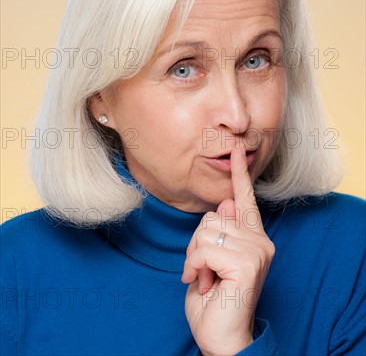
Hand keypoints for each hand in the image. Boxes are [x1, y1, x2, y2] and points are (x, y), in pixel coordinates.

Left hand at [181, 147, 274, 355]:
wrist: (221, 337)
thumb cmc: (214, 299)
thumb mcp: (211, 259)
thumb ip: (220, 232)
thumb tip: (225, 203)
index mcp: (252, 237)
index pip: (246, 200)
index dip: (240, 174)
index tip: (237, 151)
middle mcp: (260, 241)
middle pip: (212, 216)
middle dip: (196, 243)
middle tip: (202, 269)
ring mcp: (257, 251)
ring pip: (206, 231)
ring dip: (195, 257)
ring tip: (205, 278)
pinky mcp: (247, 263)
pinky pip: (205, 249)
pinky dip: (196, 266)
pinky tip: (204, 284)